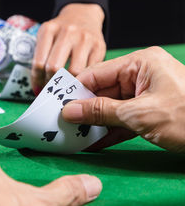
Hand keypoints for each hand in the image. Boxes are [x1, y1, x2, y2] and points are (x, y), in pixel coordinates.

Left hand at [32, 3, 105, 93]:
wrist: (83, 16)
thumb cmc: (60, 33)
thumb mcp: (46, 38)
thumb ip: (40, 59)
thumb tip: (38, 89)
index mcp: (49, 30)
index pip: (39, 63)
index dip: (37, 80)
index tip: (38, 88)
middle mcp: (67, 32)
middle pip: (55, 68)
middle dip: (51, 83)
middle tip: (51, 90)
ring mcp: (85, 38)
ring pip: (74, 72)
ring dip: (67, 84)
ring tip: (63, 88)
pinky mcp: (99, 46)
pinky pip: (90, 71)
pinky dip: (83, 80)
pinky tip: (77, 83)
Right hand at [62, 46, 184, 151]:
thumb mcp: (139, 114)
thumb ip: (101, 111)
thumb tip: (70, 111)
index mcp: (141, 63)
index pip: (97, 73)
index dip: (75, 89)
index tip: (56, 104)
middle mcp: (142, 75)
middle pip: (102, 90)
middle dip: (83, 109)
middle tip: (62, 123)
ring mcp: (146, 94)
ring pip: (111, 107)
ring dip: (95, 122)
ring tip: (74, 135)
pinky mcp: (150, 113)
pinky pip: (123, 119)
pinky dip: (110, 131)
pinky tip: (93, 142)